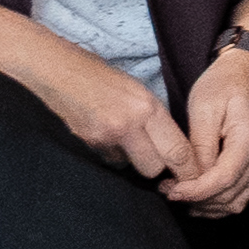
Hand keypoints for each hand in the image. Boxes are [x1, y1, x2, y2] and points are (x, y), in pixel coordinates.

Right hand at [16, 40, 194, 188]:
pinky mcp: (86, 144)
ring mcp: (104, 137)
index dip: (188, 171)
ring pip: (130, 167)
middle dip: (158, 169)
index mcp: (147, 107)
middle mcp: (128, 125)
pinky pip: (109, 160)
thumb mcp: (137, 90)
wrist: (56, 70)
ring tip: (125, 140)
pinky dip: (111, 154)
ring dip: (132, 161)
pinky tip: (104, 135)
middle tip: (157, 160)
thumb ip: (154, 117)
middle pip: (154, 169)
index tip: (192, 178)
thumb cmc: (100, 75)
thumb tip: (171, 147)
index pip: (178, 151)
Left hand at [169, 42, 248, 213]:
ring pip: (236, 201)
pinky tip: (199, 197)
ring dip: (207, 205)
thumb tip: (191, 177)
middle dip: (196, 199)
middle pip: (229, 195)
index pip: (222, 180)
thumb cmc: (225, 83)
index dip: (193, 192)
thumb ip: (199, 145)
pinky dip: (219, 202)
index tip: (169, 190)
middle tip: (168, 189)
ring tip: (181, 193)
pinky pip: (241, 195)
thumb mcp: (203, 107)